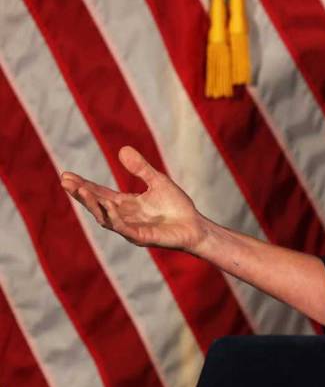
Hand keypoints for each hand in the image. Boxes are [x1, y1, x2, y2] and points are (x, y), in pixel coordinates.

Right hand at [60, 146, 207, 252]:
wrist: (196, 226)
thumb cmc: (177, 206)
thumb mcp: (158, 181)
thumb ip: (141, 168)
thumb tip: (123, 149)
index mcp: (125, 204)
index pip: (99, 193)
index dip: (83, 185)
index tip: (66, 175)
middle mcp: (123, 216)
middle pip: (96, 205)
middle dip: (81, 194)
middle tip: (66, 181)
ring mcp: (130, 228)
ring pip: (105, 218)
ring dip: (92, 204)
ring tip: (81, 190)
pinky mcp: (141, 237)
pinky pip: (123, 228)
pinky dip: (114, 218)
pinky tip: (108, 205)